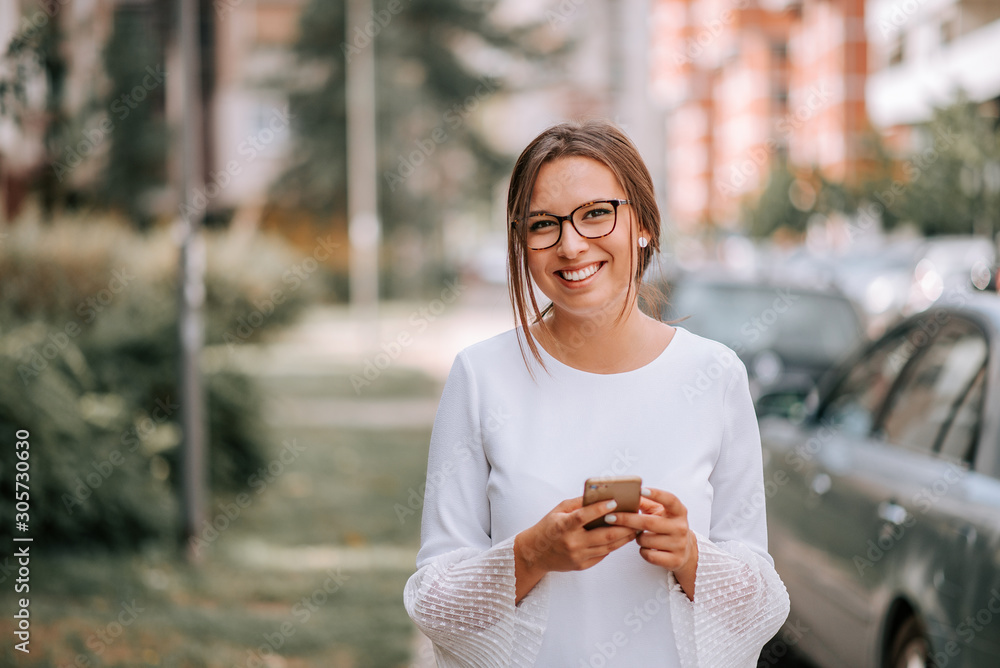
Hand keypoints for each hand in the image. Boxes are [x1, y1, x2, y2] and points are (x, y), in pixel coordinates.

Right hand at [513, 497, 636, 601]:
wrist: (536, 553)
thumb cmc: (549, 527)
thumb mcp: (559, 510)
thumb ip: (578, 503)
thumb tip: (600, 495)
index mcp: (564, 526)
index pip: (584, 516)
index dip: (600, 509)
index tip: (615, 502)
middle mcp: (572, 542)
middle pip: (604, 535)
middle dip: (624, 526)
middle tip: (636, 518)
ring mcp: (578, 556)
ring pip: (608, 546)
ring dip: (624, 537)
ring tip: (635, 528)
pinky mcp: (582, 565)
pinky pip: (603, 554)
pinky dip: (614, 545)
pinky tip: (622, 537)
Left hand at [606, 487, 698, 599]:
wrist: (684, 551)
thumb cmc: (665, 525)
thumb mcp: (659, 512)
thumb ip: (644, 502)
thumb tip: (625, 493)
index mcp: (679, 511)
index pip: (670, 500)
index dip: (656, 494)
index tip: (640, 490)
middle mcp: (681, 527)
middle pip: (649, 522)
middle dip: (627, 520)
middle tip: (609, 517)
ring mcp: (679, 545)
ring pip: (646, 540)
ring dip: (636, 537)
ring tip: (639, 535)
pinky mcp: (675, 560)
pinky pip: (649, 555)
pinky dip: (642, 551)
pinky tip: (645, 547)